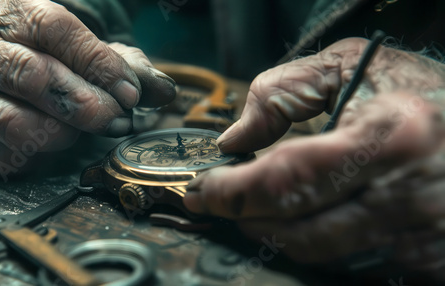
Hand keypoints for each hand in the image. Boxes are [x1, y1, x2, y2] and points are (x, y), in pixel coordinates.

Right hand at [0, 0, 174, 177]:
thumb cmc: (44, 49)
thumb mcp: (85, 44)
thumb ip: (126, 64)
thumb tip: (165, 90)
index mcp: (17, 14)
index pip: (56, 31)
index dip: (98, 63)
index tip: (130, 92)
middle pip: (34, 76)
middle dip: (85, 105)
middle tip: (117, 120)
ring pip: (11, 119)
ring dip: (59, 134)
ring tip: (81, 133)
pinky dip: (34, 157)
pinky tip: (54, 146)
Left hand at [183, 38, 444, 277]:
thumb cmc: (418, 89)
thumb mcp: (351, 64)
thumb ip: (283, 93)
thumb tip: (234, 140)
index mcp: (389, 136)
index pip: (288, 179)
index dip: (234, 191)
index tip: (204, 190)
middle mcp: (408, 193)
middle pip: (298, 227)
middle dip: (245, 216)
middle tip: (219, 201)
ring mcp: (423, 233)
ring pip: (322, 253)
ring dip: (276, 233)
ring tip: (256, 208)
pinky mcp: (430, 256)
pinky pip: (355, 264)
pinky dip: (318, 244)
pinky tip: (305, 220)